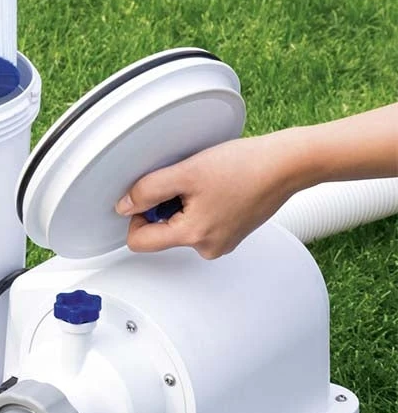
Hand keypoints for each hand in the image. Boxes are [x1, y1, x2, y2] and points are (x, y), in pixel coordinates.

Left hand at [114, 134, 304, 258]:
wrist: (288, 164)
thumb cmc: (245, 167)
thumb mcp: (185, 173)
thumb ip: (147, 190)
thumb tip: (123, 206)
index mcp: (194, 237)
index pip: (139, 242)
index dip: (135, 215)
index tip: (147, 195)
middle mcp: (208, 248)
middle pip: (161, 233)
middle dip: (164, 206)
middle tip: (185, 183)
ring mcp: (222, 242)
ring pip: (182, 225)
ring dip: (183, 203)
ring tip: (206, 182)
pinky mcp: (232, 231)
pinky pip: (201, 221)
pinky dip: (201, 203)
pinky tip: (217, 186)